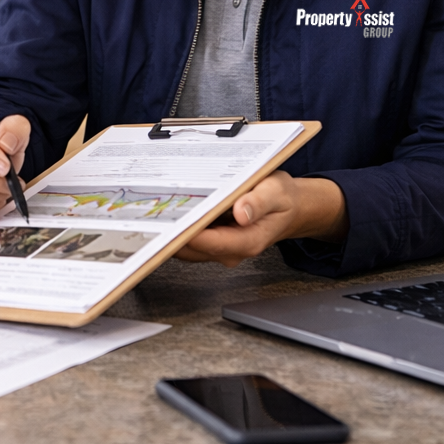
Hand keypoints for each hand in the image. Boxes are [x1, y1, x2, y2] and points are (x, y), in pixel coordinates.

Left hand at [175, 173, 346, 266]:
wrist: (287, 207)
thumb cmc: (282, 199)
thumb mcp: (276, 192)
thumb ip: (259, 202)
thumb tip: (242, 213)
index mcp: (248, 241)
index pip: (211, 243)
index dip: (189, 234)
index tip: (171, 223)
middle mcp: (231, 250)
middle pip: (193, 248)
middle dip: (174, 232)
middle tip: (155, 212)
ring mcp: (221, 249)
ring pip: (188, 246)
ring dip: (174, 230)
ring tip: (159, 208)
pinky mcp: (213, 242)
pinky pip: (190, 239)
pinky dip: (181, 226)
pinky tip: (173, 210)